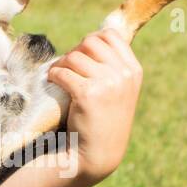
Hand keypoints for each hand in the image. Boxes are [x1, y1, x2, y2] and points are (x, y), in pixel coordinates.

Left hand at [47, 27, 142, 185]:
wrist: (98, 153)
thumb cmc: (103, 118)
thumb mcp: (118, 88)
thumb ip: (112, 64)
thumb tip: (96, 34)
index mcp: (133, 70)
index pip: (110, 36)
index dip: (90, 42)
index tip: (83, 58)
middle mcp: (125, 74)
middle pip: (90, 42)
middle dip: (74, 52)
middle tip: (68, 69)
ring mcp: (109, 83)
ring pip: (74, 56)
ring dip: (61, 65)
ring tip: (59, 77)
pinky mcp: (89, 94)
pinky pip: (63, 72)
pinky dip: (53, 76)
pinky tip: (54, 84)